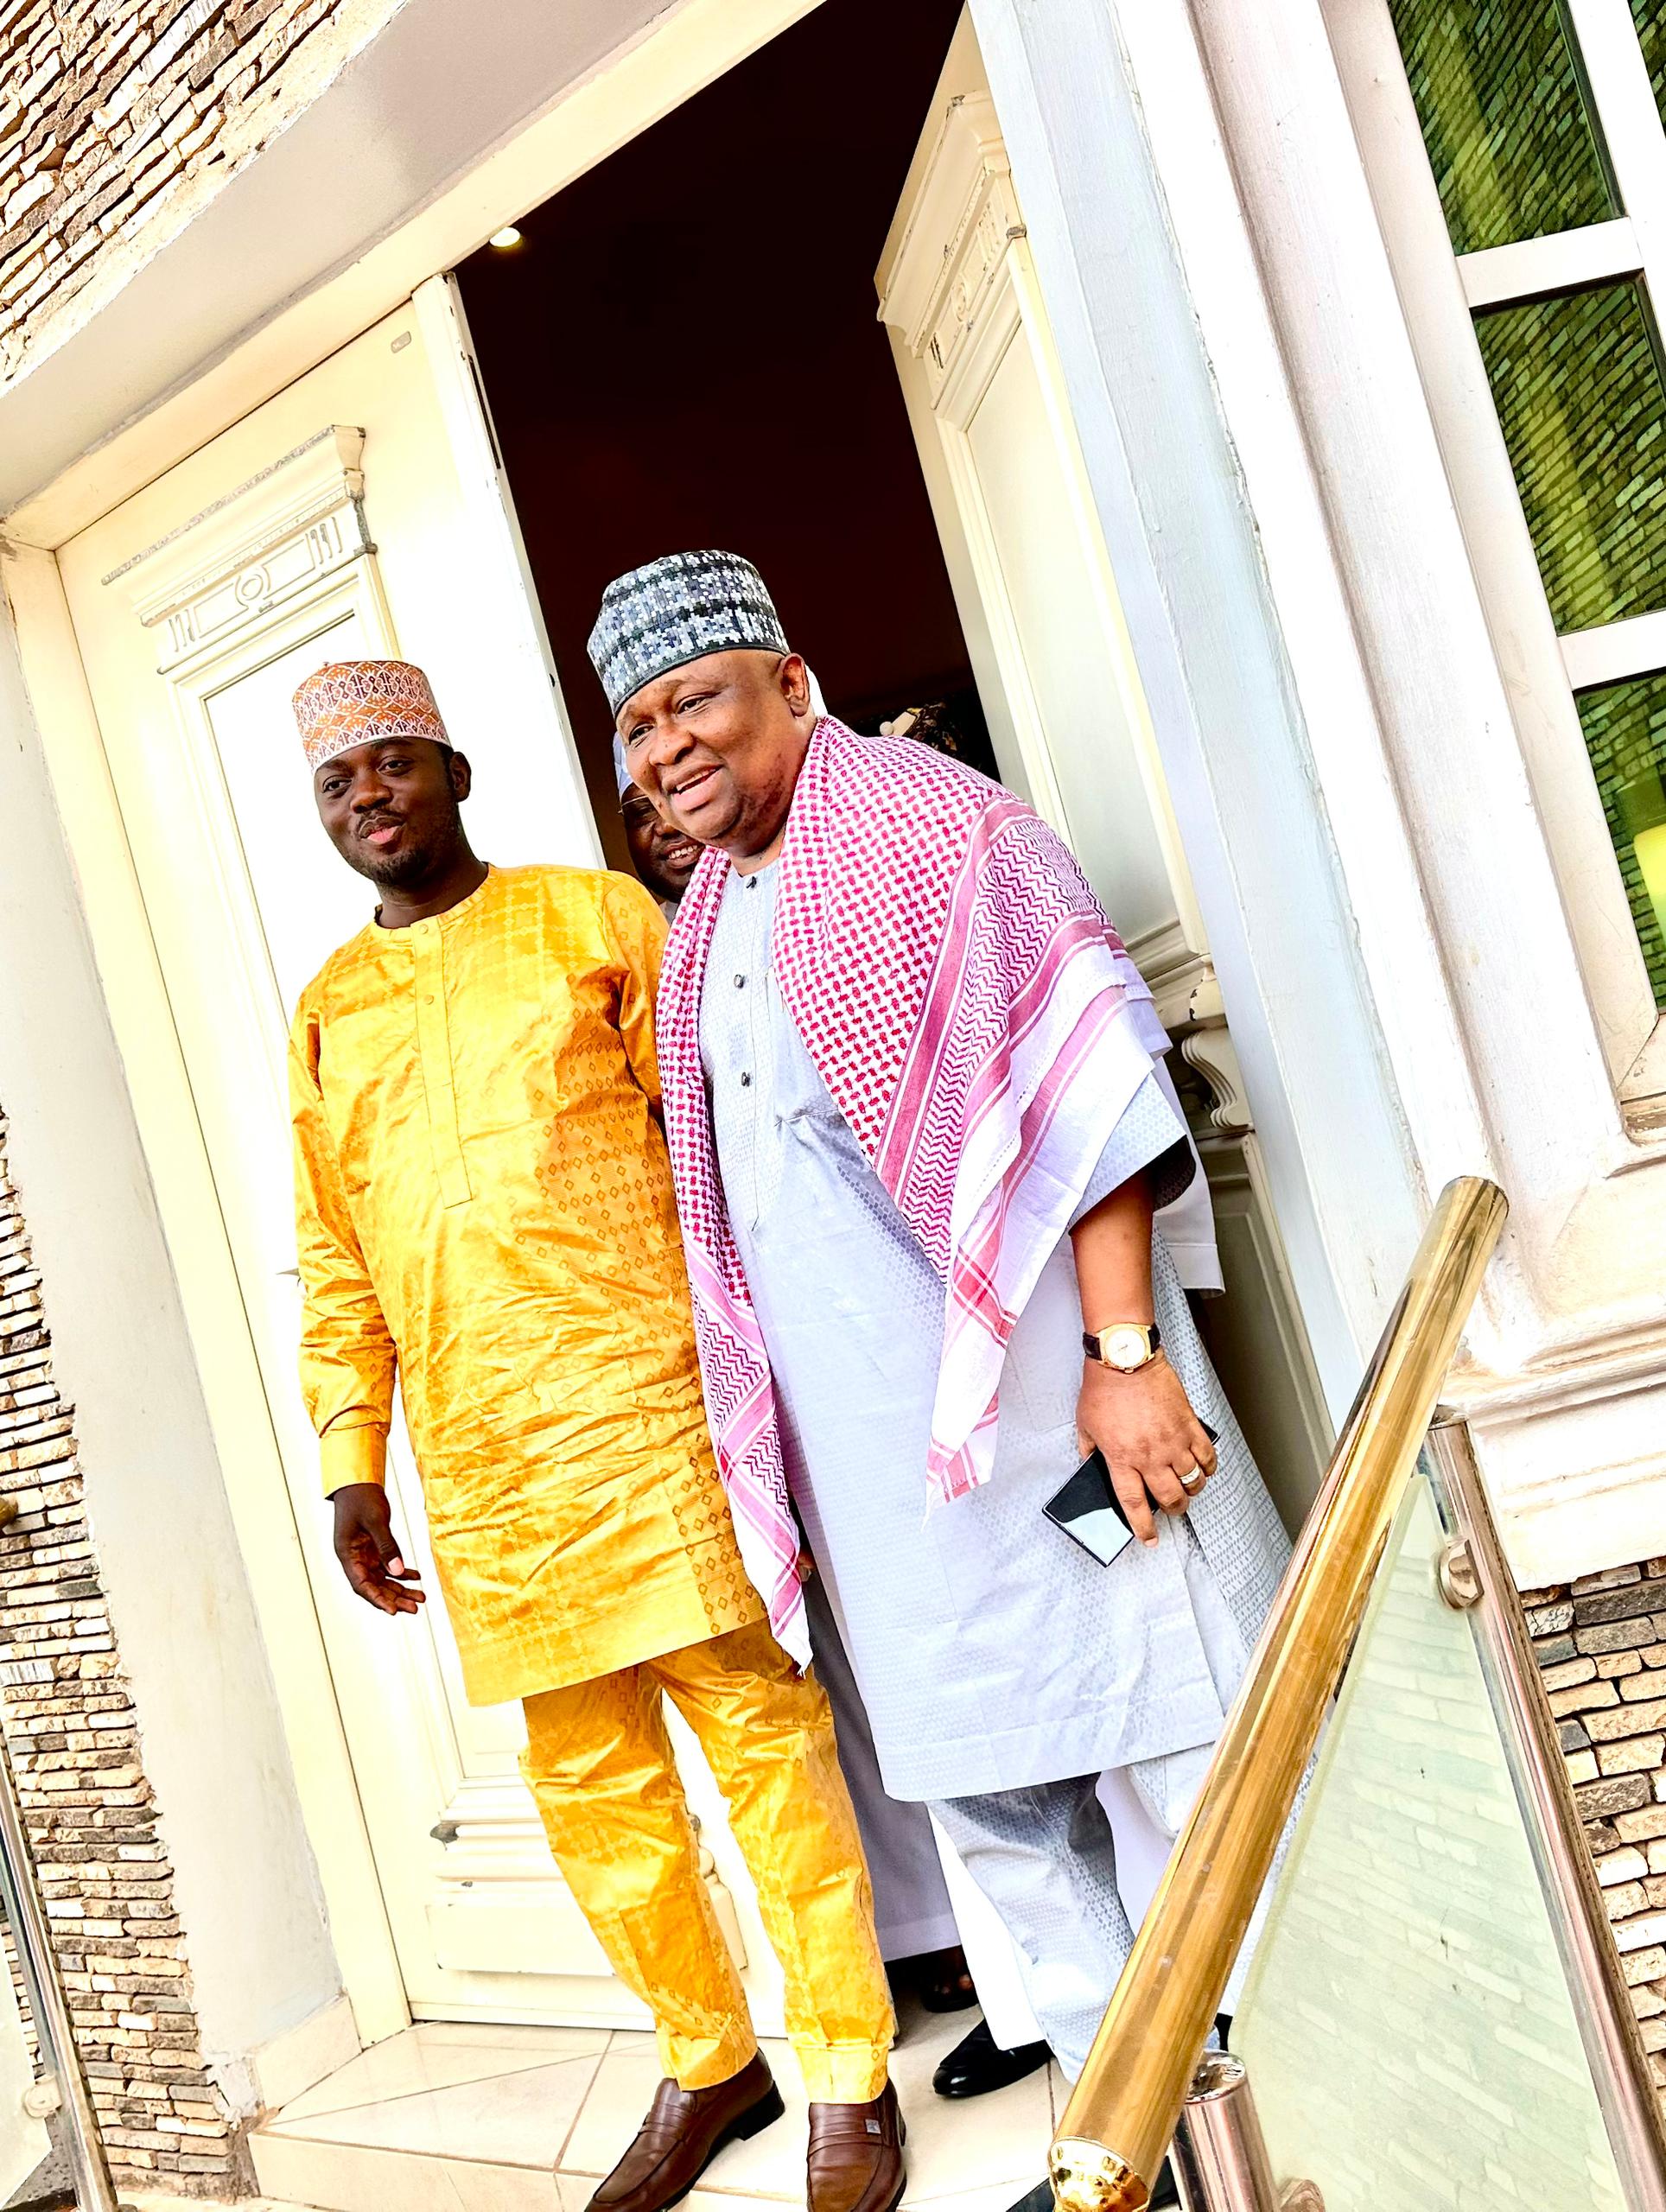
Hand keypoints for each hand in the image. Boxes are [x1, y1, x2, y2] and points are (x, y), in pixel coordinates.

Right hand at [332, 1483, 425, 1614]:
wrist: (358, 1482)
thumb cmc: (361, 1498)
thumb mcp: (376, 1521)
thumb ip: (387, 1546)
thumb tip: (397, 1571)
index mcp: (347, 1554)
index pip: (361, 1585)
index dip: (377, 1599)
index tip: (393, 1611)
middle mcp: (354, 1558)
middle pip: (374, 1586)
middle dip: (395, 1598)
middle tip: (415, 1608)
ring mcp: (363, 1554)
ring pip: (383, 1578)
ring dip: (401, 1588)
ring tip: (421, 1597)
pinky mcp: (373, 1547)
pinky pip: (387, 1566)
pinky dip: (401, 1573)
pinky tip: (416, 1577)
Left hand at [1076, 1356, 1216, 1547]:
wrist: (1125, 1359)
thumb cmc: (1103, 1388)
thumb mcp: (1084, 1424)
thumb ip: (1089, 1449)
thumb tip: (1090, 1461)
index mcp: (1122, 1459)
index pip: (1135, 1504)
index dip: (1144, 1528)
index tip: (1150, 1539)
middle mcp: (1151, 1456)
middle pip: (1170, 1497)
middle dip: (1174, 1510)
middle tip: (1173, 1510)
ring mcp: (1173, 1441)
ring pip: (1193, 1480)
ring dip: (1192, 1490)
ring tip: (1188, 1488)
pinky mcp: (1189, 1424)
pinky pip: (1207, 1454)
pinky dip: (1209, 1466)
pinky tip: (1204, 1467)